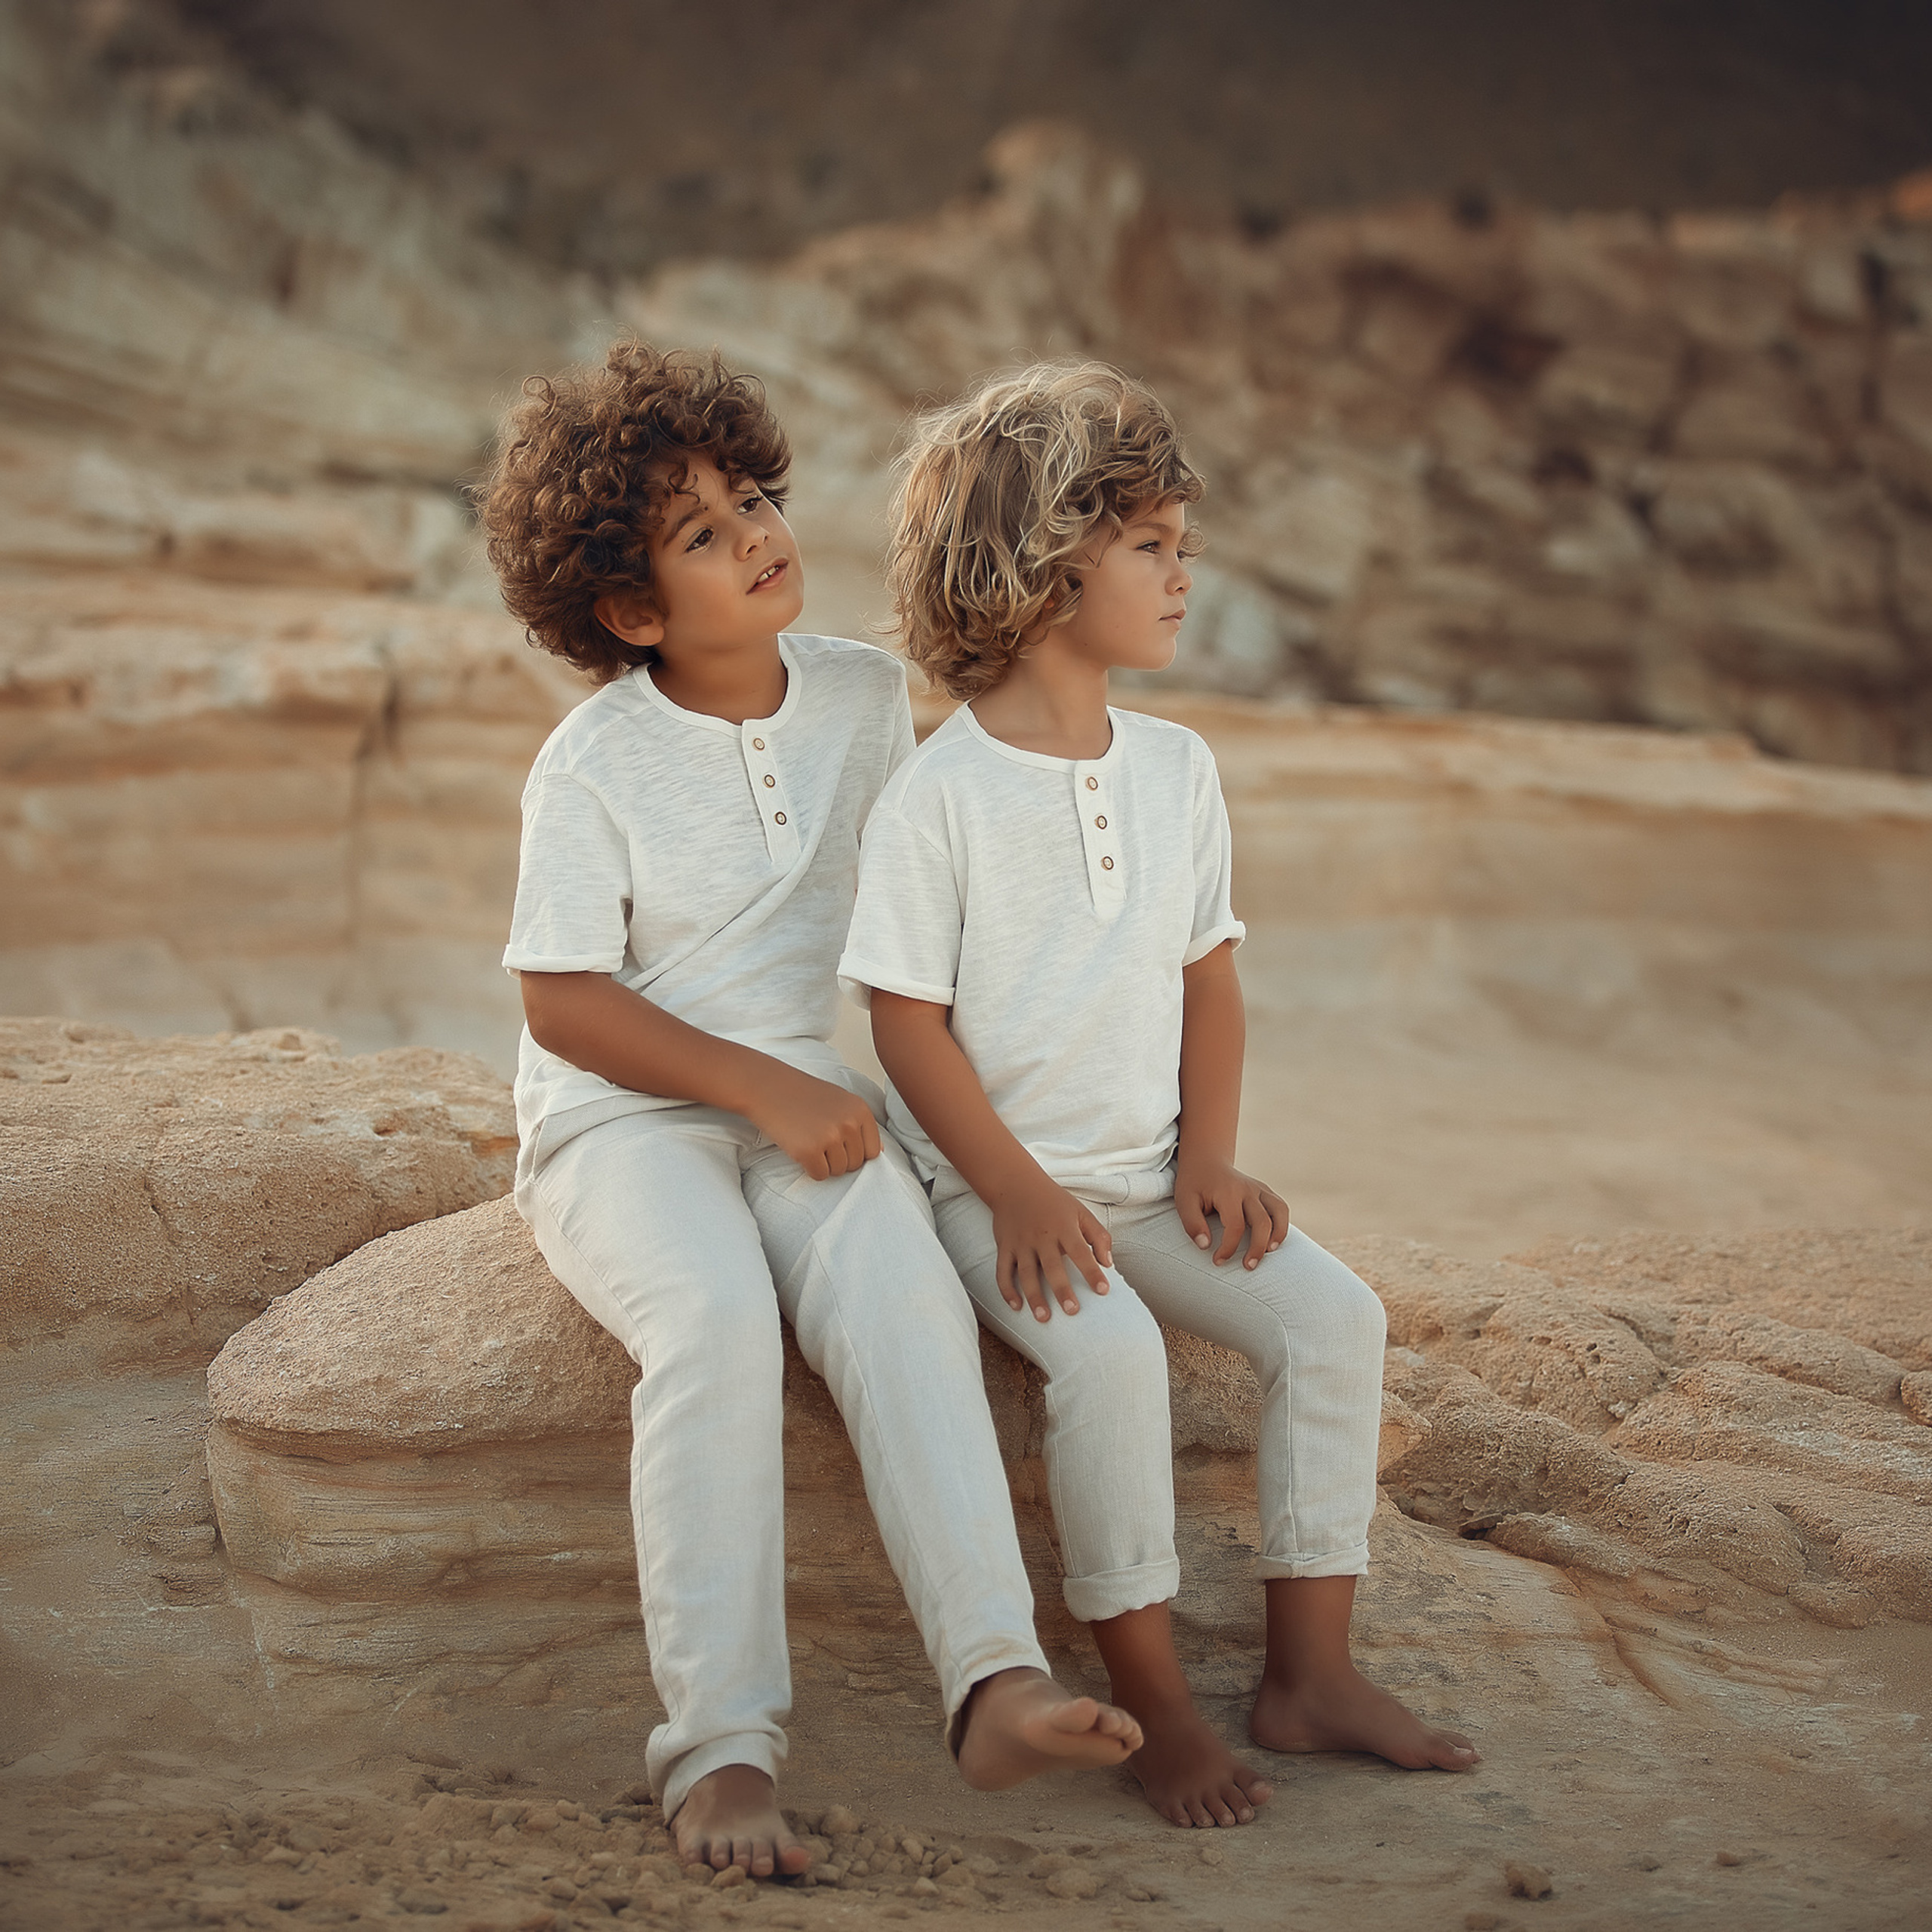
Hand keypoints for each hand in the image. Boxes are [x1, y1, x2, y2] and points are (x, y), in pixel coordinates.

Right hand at [746, 1065, 881, 1179]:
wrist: (767, 1087)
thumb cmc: (802, 1094)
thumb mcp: (839, 1100)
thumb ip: (859, 1123)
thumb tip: (879, 1150)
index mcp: (860, 1110)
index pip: (873, 1151)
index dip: (855, 1152)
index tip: (837, 1142)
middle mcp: (849, 1123)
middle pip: (856, 1164)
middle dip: (838, 1159)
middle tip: (818, 1140)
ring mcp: (830, 1137)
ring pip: (838, 1171)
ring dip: (824, 1164)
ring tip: (809, 1141)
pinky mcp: (809, 1150)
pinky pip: (819, 1175)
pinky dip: (809, 1168)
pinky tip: (800, 1149)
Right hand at [989, 1168, 1111, 1320]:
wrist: (1015, 1184)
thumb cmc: (1053, 1202)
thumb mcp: (1081, 1212)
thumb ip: (1098, 1236)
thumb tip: (1108, 1263)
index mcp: (1063, 1227)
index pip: (1080, 1251)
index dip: (1092, 1271)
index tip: (1103, 1290)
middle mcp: (1041, 1236)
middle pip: (1052, 1266)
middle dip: (1062, 1289)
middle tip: (1072, 1311)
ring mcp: (1020, 1243)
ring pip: (1026, 1273)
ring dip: (1034, 1296)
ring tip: (1044, 1317)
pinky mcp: (1004, 1247)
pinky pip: (1002, 1271)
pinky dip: (1007, 1290)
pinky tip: (1016, 1306)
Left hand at [1174, 1153, 1289, 1268]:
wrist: (1206, 1160)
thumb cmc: (1194, 1184)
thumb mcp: (1184, 1201)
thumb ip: (1193, 1224)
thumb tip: (1205, 1246)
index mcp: (1228, 1192)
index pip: (1235, 1226)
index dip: (1228, 1248)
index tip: (1218, 1261)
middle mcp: (1247, 1189)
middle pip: (1262, 1222)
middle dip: (1257, 1248)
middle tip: (1248, 1266)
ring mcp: (1259, 1189)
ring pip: (1279, 1211)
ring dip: (1278, 1234)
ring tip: (1270, 1252)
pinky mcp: (1264, 1191)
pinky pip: (1280, 1208)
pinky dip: (1281, 1224)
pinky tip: (1272, 1240)